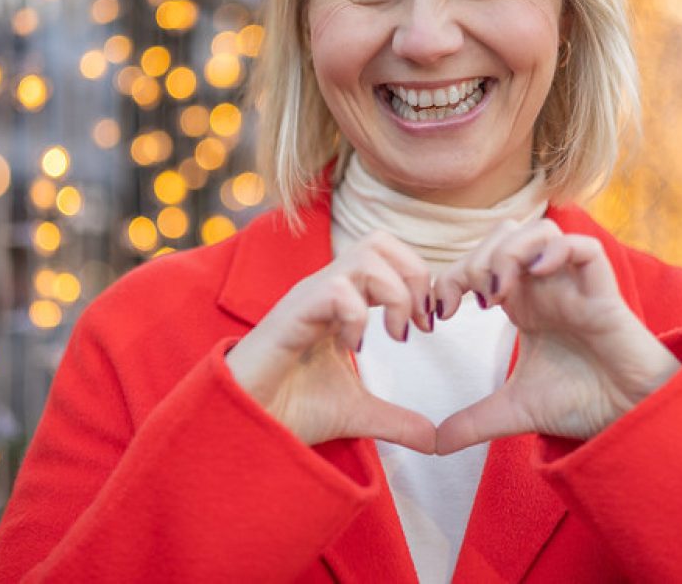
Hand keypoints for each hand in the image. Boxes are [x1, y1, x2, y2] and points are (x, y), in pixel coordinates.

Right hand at [225, 231, 436, 452]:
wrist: (245, 426)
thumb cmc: (290, 407)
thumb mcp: (357, 413)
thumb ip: (396, 420)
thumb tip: (435, 440)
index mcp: (343, 299)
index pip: (387, 255)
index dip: (418, 280)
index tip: (428, 326)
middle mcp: (326, 289)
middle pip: (380, 241)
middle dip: (414, 274)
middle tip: (419, 323)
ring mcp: (308, 297)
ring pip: (364, 255)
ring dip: (394, 293)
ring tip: (395, 336)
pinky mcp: (292, 315)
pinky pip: (336, 291)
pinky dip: (359, 316)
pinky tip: (356, 349)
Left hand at [434, 219, 680, 454]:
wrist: (630, 420)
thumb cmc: (580, 401)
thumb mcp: (514, 410)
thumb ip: (473, 421)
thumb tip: (435, 445)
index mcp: (520, 301)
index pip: (478, 261)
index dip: (450, 276)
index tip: (439, 314)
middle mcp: (543, 285)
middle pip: (502, 234)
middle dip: (476, 259)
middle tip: (471, 302)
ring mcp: (572, 283)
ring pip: (539, 229)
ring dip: (509, 252)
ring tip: (498, 293)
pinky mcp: (603, 292)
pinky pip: (583, 247)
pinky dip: (556, 251)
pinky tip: (536, 277)